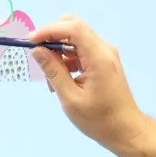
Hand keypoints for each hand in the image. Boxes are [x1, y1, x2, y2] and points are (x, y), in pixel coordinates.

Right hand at [28, 16, 152, 154]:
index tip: (30, 41)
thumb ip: (53, 71)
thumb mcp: (70, 98)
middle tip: (38, 56)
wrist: (125, 130)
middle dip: (52, 36)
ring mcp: (105, 54)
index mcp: (98, 57)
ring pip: (76, 38)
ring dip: (58, 51)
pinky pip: (81, 50)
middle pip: (74, 27)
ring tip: (50, 79)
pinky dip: (67, 58)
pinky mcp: (103, 61)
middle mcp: (104, 49)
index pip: (73, 28)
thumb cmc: (99, 120)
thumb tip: (37, 50)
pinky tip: (62, 80)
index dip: (49, 30)